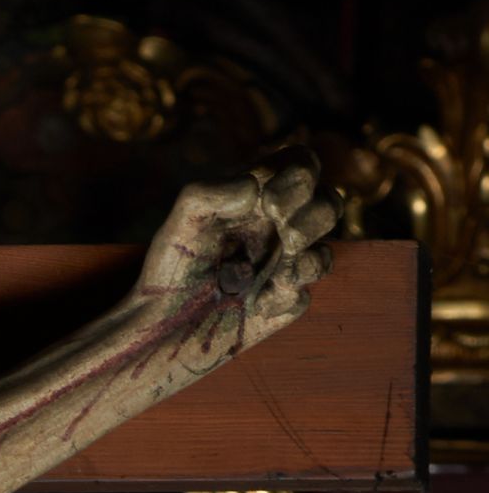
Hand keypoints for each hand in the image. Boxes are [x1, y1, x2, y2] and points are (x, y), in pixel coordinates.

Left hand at [133, 160, 335, 358]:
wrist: (162, 326)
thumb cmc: (171, 267)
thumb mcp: (180, 222)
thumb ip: (209, 193)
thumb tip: (254, 188)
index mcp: (259, 198)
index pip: (302, 166)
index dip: (300, 177)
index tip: (268, 202)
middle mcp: (278, 228)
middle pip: (330, 204)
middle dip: (314, 217)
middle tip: (285, 233)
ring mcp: (284, 266)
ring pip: (325, 253)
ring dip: (306, 259)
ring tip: (275, 273)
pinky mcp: (283, 302)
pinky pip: (302, 296)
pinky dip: (284, 297)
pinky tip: (256, 305)